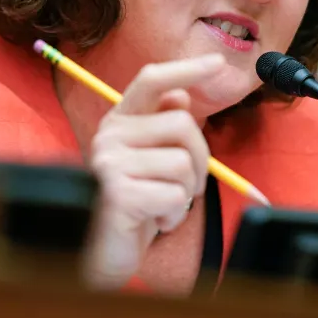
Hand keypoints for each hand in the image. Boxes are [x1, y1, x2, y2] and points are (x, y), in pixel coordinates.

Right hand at [81, 54, 224, 290]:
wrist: (100, 253)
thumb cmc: (133, 204)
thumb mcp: (150, 161)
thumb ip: (162, 127)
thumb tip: (181, 95)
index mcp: (119, 121)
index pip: (151, 80)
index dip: (186, 69)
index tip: (218, 63)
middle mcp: (109, 135)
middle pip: (182, 123)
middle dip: (199, 158)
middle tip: (185, 186)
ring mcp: (109, 163)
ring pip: (183, 163)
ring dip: (186, 193)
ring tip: (163, 206)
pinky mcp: (117, 195)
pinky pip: (174, 196)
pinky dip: (174, 215)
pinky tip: (154, 222)